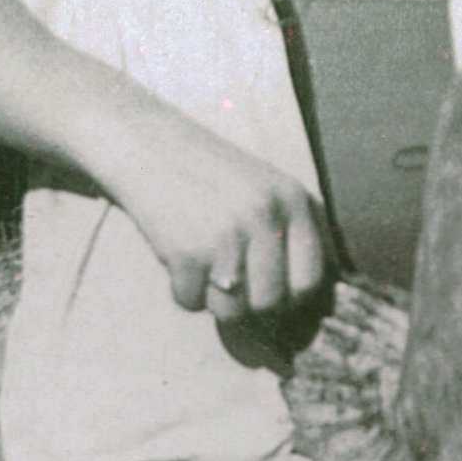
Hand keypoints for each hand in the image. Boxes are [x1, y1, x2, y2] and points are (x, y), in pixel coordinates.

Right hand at [101, 108, 336, 330]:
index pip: (311, 279)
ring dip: (215, 300)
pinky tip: (181, 258)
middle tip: (231, 282)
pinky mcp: (186, 251)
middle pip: (271, 303)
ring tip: (205, 265)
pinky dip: (183, 290)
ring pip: (231, 311)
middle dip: (249, 304)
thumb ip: (292, 233)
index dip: (292, 297)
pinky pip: (191, 302)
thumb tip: (310, 299)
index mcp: (292, 199)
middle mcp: (264, 215)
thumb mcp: (267, 188)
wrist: (150, 148)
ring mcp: (225, 234)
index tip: (274, 293)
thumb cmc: (212, 175)